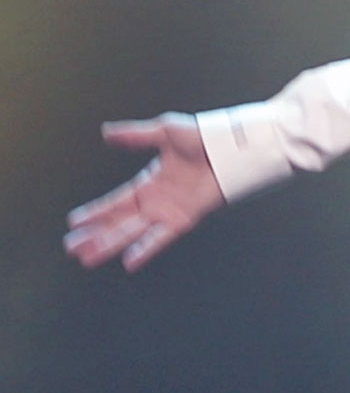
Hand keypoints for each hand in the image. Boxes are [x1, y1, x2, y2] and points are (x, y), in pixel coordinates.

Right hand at [65, 114, 224, 271]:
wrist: (234, 147)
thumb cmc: (204, 135)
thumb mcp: (164, 131)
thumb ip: (135, 135)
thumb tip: (106, 132)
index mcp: (149, 182)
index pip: (115, 201)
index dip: (95, 212)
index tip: (74, 223)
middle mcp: (156, 200)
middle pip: (119, 222)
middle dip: (95, 235)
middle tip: (72, 247)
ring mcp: (170, 211)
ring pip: (134, 232)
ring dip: (111, 244)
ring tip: (88, 257)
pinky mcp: (185, 218)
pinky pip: (162, 237)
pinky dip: (146, 249)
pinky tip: (130, 261)